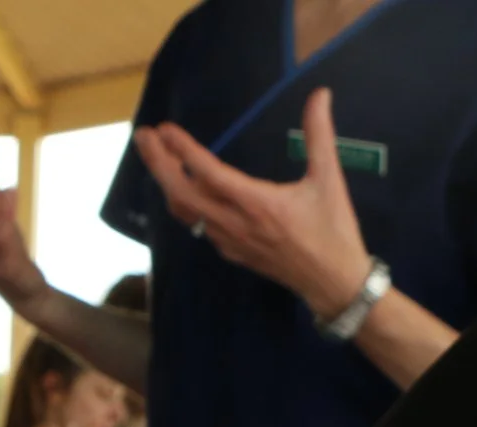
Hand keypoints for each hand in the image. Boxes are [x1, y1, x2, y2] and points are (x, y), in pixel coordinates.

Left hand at [131, 89, 373, 317]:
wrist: (332, 282)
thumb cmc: (333, 231)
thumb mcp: (329, 179)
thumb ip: (319, 134)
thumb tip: (320, 93)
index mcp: (257, 203)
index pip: (208, 173)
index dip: (183, 150)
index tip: (165, 129)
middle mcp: (235, 223)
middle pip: (182, 193)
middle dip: (158, 164)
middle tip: (143, 137)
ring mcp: (229, 241)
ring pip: (185, 212)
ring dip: (167, 182)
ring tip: (155, 156)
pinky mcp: (231, 252)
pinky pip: (197, 225)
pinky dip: (182, 203)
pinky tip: (180, 188)